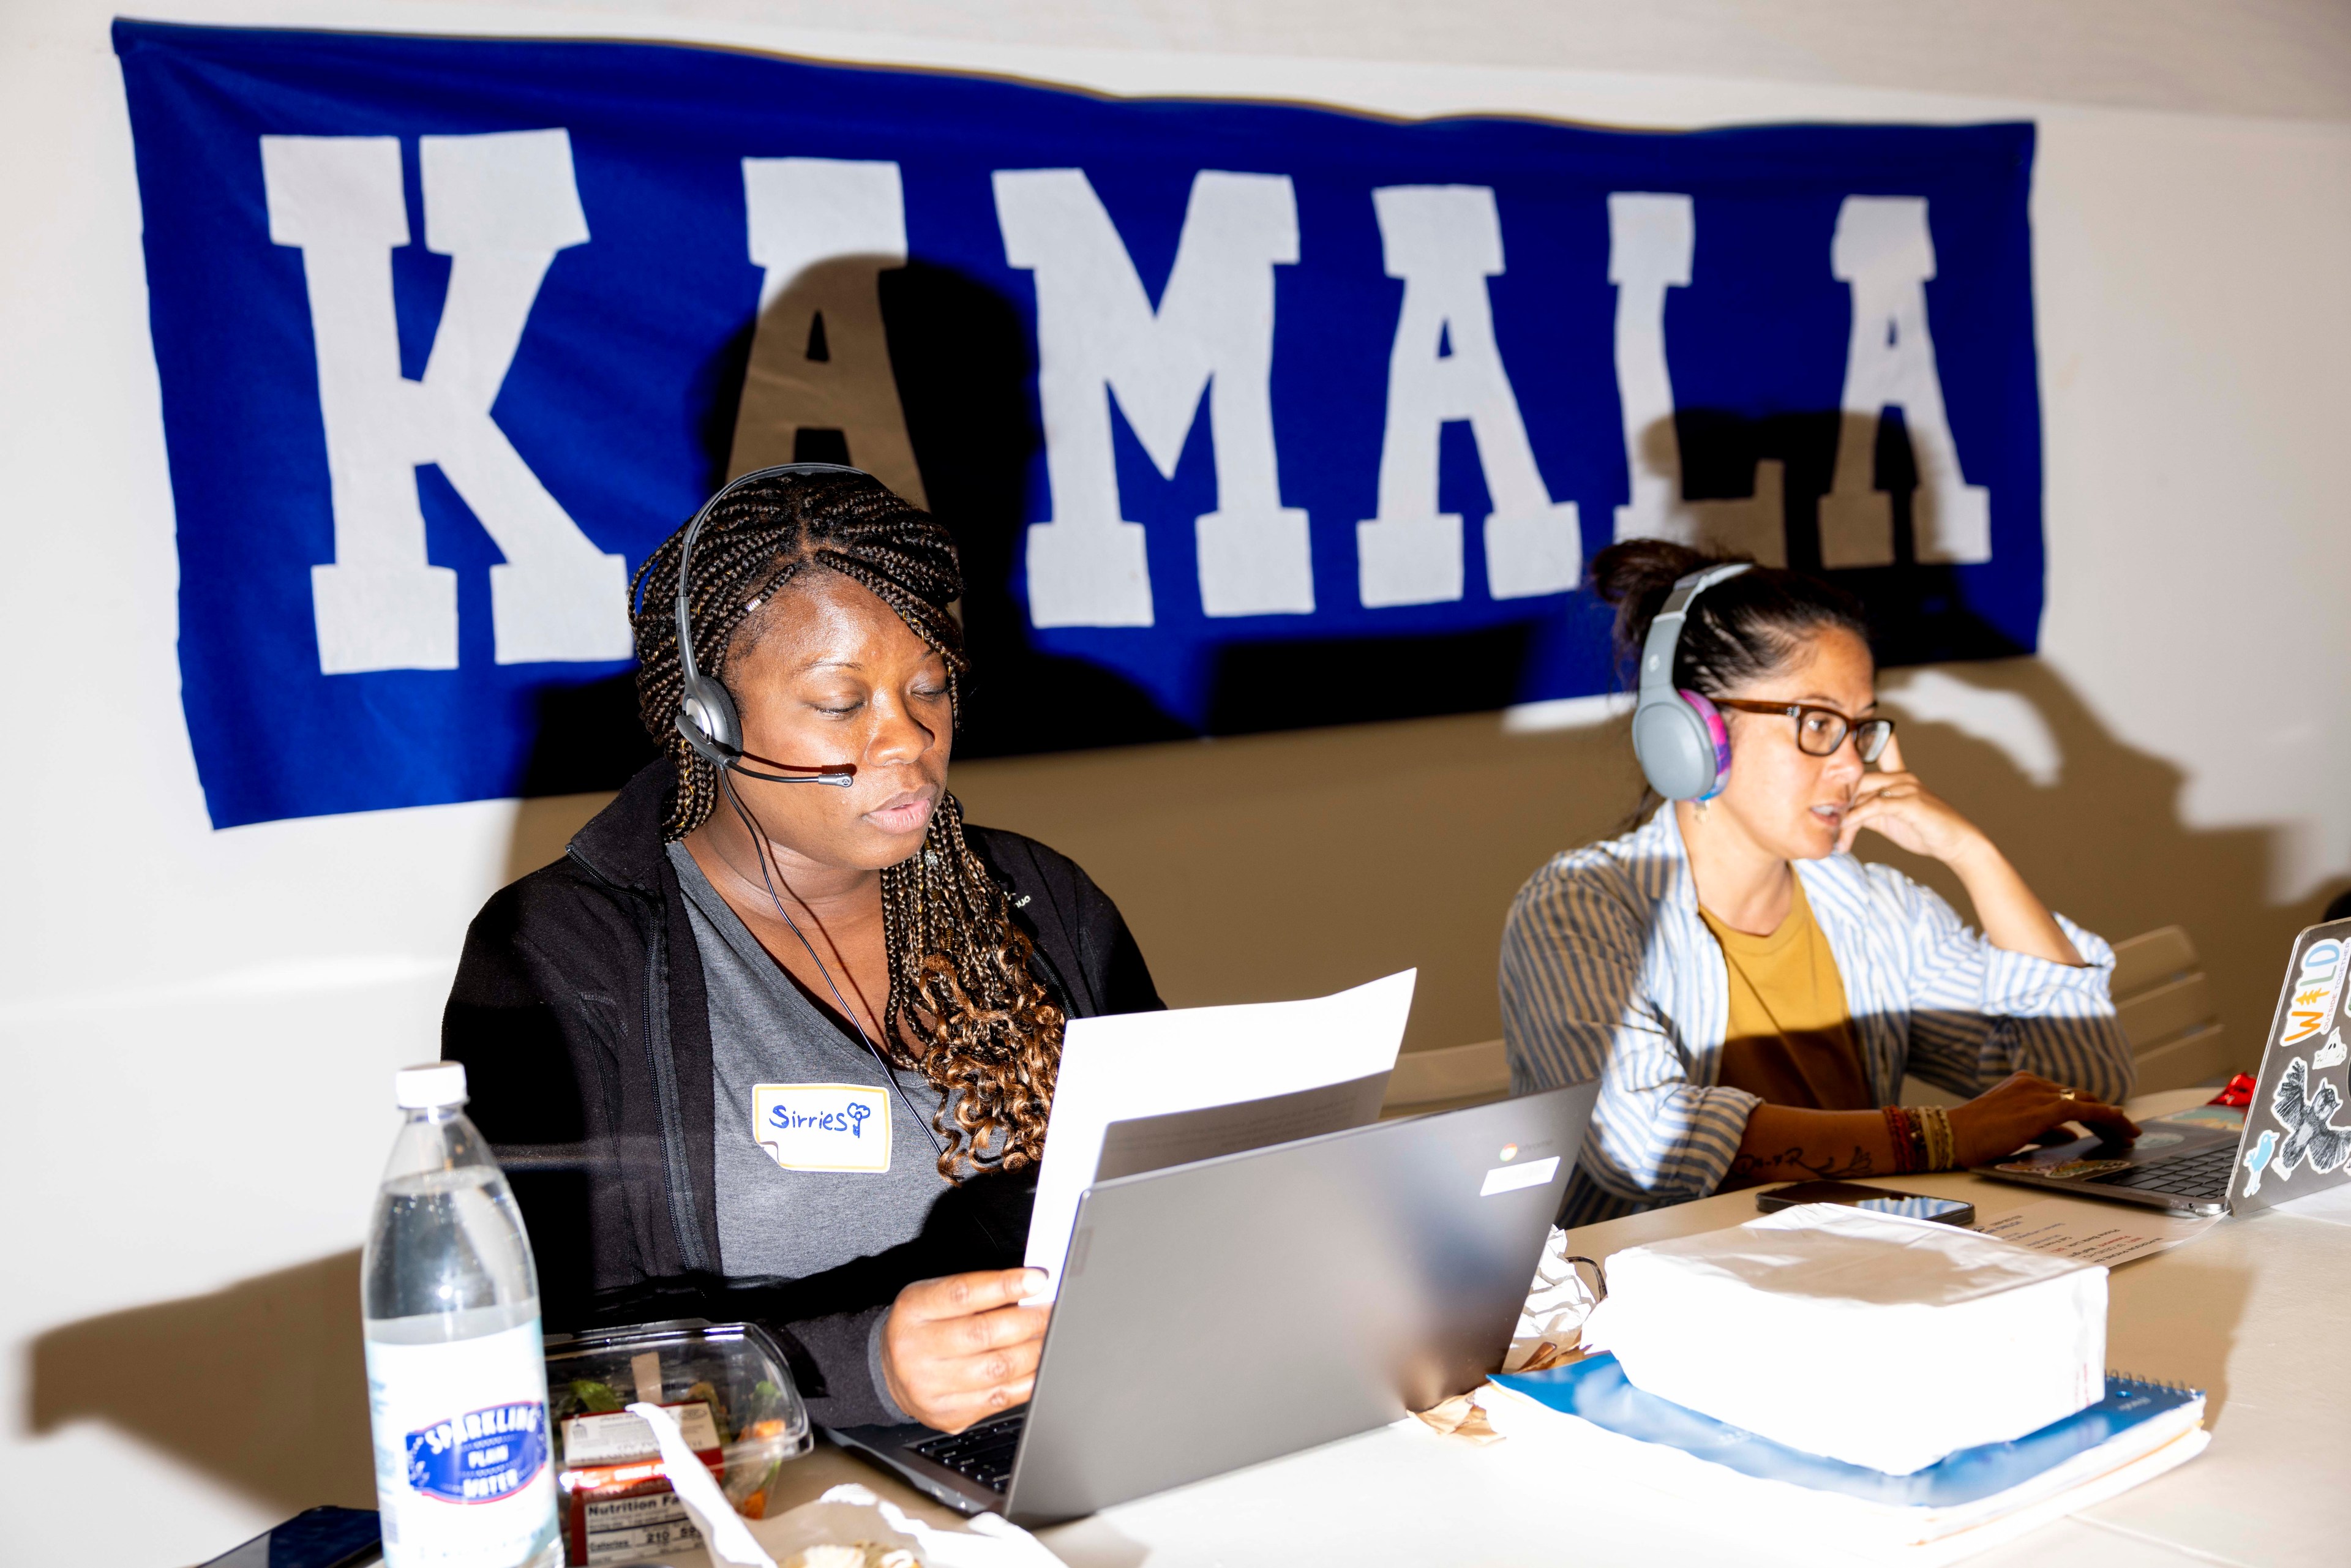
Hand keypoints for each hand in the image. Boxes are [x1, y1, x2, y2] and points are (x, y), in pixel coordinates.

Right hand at [878, 1267, 1050, 1432]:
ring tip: (1050, 1336)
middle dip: (1030, 1320)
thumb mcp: (933, 1296)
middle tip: (1051, 1310)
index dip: (1005, 1285)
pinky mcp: (948, 1415)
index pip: (963, 1293)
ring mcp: (931, 1387)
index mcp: (913, 1310)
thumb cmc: (922, 1326)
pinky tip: (1039, 1366)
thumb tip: (1029, 1287)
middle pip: (984, 1333)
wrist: (888, 1372)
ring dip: (1035, 1350)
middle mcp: (916, 1349)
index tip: (1037, 1280)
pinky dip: (1028, 1381)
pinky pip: (1000, 1399)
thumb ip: (975, 1290)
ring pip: (997, 1369)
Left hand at [1835, 734, 1987, 863]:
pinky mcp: (1910, 802)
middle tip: (1824, 825)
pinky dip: (1855, 817)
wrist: (1957, 844)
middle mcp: (1900, 776)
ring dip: (1844, 815)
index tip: (1828, 760)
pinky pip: (1874, 806)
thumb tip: (1840, 816)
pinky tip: (1844, 830)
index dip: (1855, 745)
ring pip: (1862, 792)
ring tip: (1835, 836)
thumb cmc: (1923, 830)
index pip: (1876, 750)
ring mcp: (1906, 787)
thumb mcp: (1888, 819)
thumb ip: (1866, 812)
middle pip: (1855, 778)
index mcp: (1896, 776)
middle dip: (1836, 802)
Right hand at [1947, 1071, 2139, 1166]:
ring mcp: (2037, 1094)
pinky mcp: (2041, 1110)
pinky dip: (2107, 1117)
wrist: (1949, 1136)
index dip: (2091, 1110)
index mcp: (2023, 1084)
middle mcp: (2033, 1083)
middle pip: (2080, 1096)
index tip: (2107, 1124)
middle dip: (2106, 1115)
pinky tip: (2122, 1128)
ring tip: (2130, 1135)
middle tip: (2125, 1133)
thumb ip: (2043, 1130)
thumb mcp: (2014, 1130)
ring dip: (2112, 1119)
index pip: (2066, 1095)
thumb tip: (2069, 1137)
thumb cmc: (1973, 1137)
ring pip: (2086, 1101)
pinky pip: (2084, 1110)